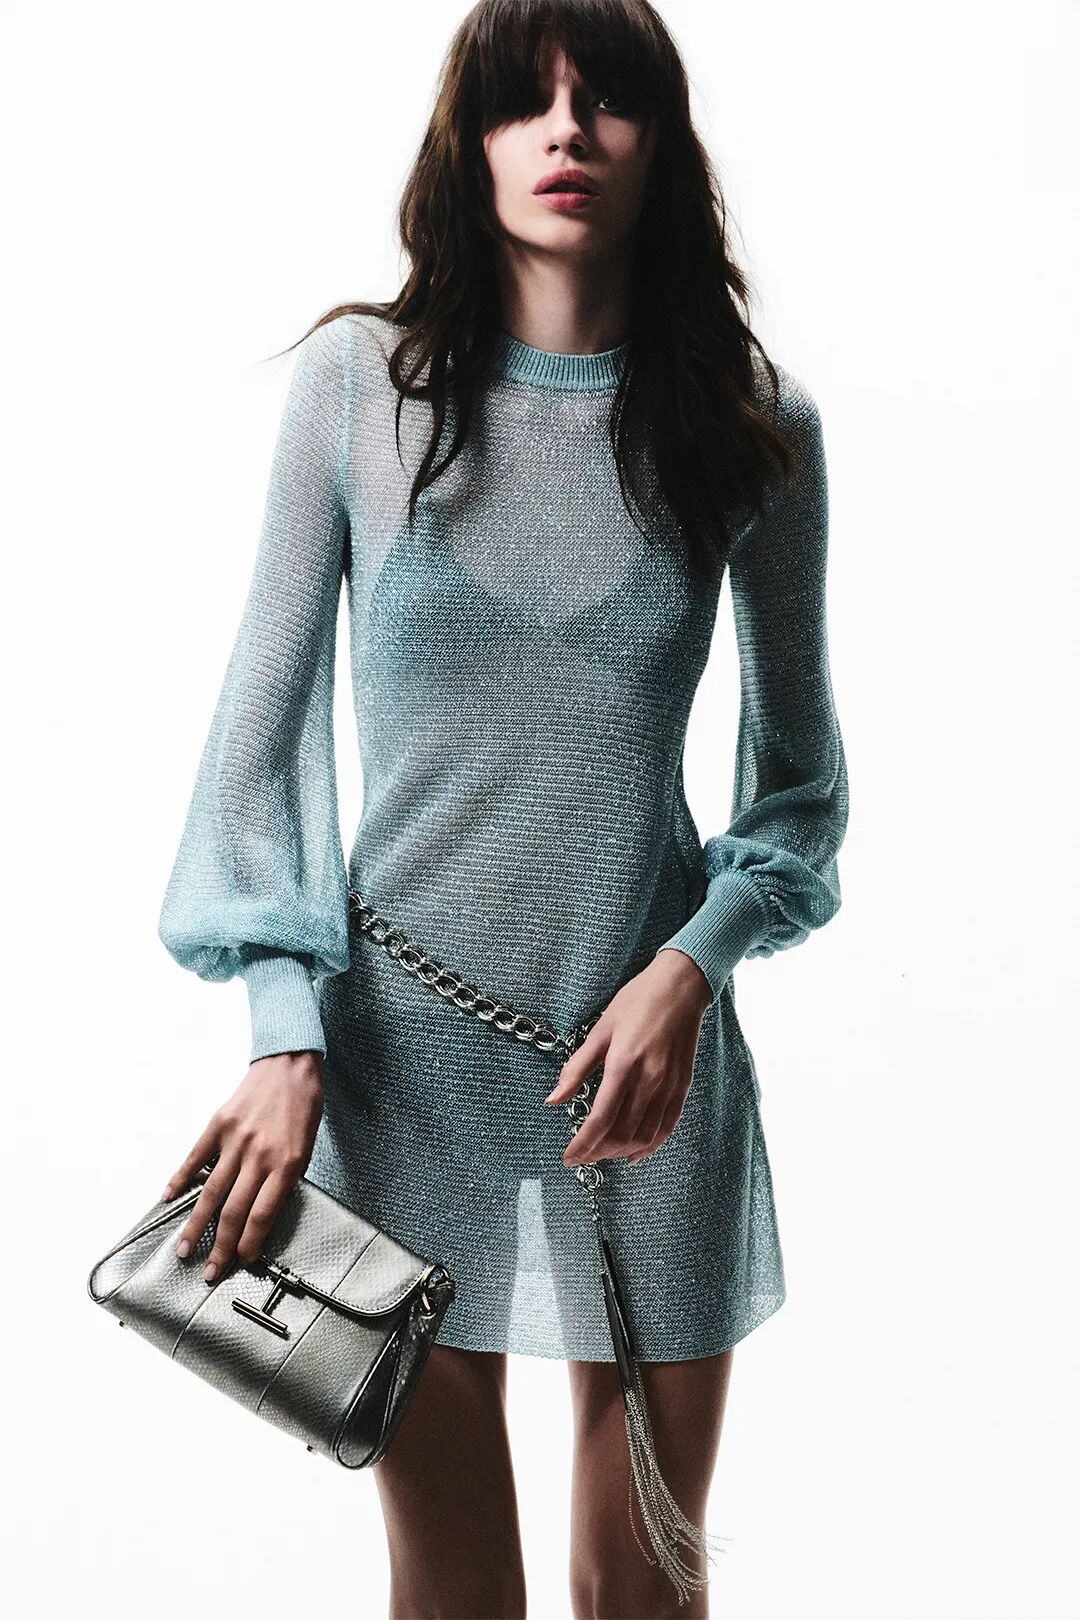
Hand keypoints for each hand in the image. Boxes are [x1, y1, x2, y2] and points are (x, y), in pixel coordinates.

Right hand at [161, 1050, 324, 1284]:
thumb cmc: (302, 1107)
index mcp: (286, 1163)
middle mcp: (258, 1155)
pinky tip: (170, 1198)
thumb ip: (284, 1180)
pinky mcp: (218, 1125)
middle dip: (220, 1246)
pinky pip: (195, 1158)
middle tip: (209, 1271)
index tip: (242, 1261)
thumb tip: (262, 1213)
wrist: (290, 1065)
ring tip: (184, 1249)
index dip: (250, 1243)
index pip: (262, 1214)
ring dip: (196, 1225)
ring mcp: (235, 1140)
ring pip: (211, 1192)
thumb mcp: (306, 1148)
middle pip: (234, 1211)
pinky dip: (180, 1179)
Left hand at [543, 949, 712, 1167]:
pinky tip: (634, 1153)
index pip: (600, 1119)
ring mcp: (669, 1086)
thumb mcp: (600, 1030)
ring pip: (644, 1136)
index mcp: (623, 1065)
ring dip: (621, 1152)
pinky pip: (667, 1127)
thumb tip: (552, 1100)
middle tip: (581, 1156)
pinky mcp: (683, 1087)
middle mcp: (649, 1080)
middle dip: (598, 1152)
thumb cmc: (636, 1002)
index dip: (582, 1144)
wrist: (680, 987)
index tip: (568, 1157)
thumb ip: (576, 1068)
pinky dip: (650, 1146)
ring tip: (602, 1154)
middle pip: (621, 1134)